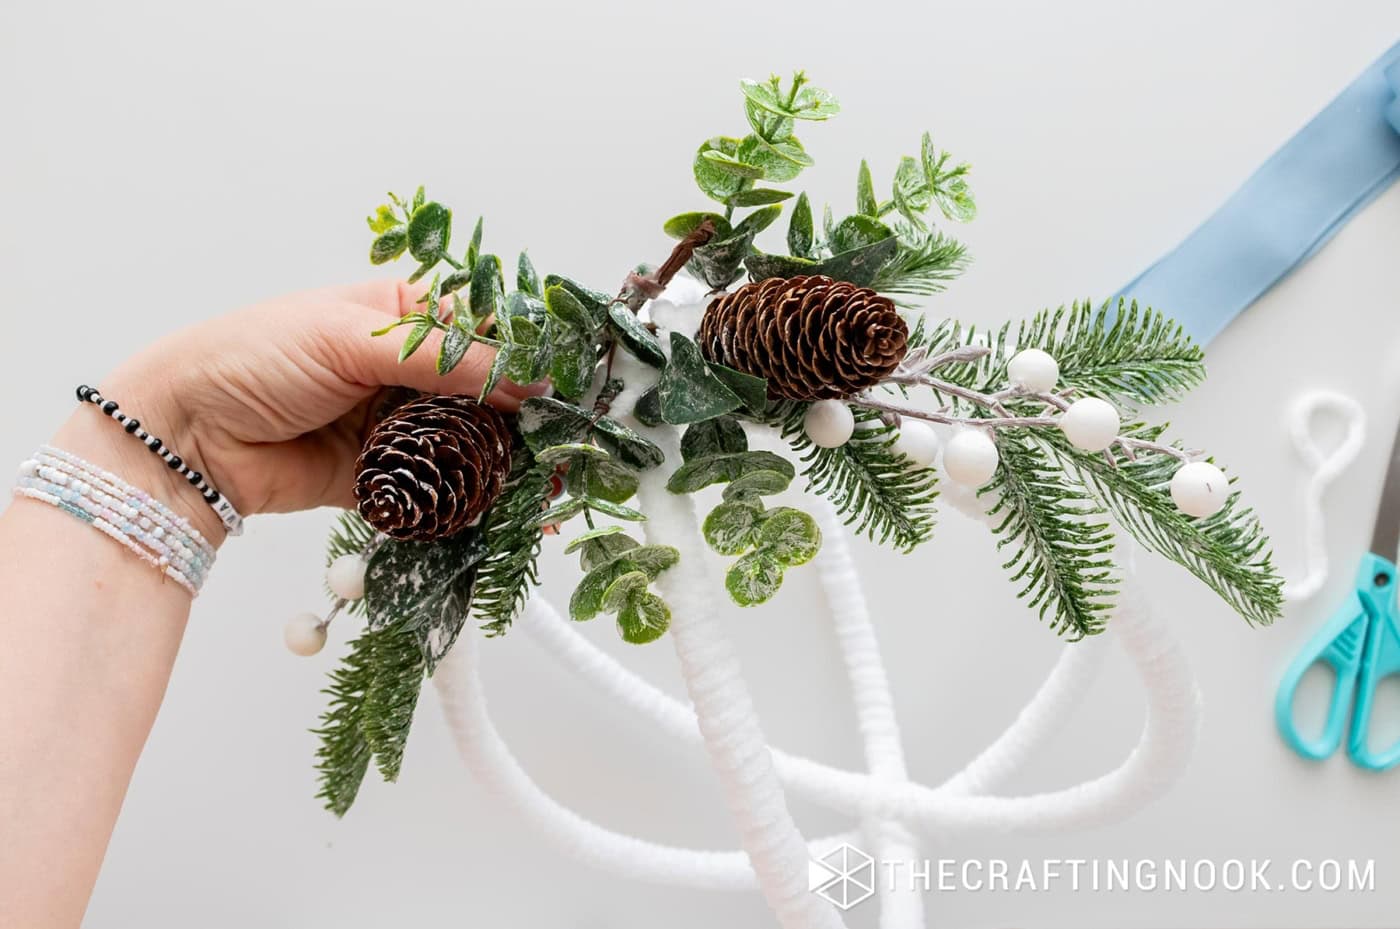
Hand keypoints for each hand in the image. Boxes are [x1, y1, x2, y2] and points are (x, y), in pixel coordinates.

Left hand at [51, 280, 537, 541]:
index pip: (485, 331)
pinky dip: (475, 502)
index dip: (528, 357)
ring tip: (552, 488)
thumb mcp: (352, 339)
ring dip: (510, 467)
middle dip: (528, 421)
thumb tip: (527, 378)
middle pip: (489, 395)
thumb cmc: (254, 356)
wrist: (187, 437)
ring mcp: (399, 426)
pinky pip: (442, 490)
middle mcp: (409, 370)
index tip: (569, 384)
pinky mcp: (386, 478)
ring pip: (472, 445)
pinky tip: (514, 512)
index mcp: (403, 315)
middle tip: (570, 447)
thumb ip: (444, 360)